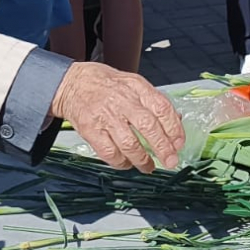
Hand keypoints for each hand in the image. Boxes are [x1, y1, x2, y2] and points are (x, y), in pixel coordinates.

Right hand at [50, 62, 184, 172]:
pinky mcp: (90, 130)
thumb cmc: (104, 84)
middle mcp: (122, 100)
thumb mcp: (132, 83)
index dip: (174, 128)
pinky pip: (109, 152)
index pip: (161, 107)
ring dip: (142, 160)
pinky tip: (126, 163)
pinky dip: (121, 162)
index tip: (179, 143)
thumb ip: (152, 101)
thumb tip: (175, 120)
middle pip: (148, 126)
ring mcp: (105, 116)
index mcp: (136, 87)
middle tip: (170, 161)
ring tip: (149, 166)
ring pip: (129, 143)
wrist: (71, 83)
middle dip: (163, 147)